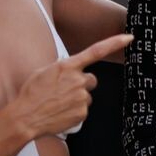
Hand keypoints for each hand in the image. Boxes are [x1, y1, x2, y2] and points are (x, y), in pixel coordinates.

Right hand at [4, 34, 131, 141]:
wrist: (26, 117)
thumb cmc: (31, 94)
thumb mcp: (43, 72)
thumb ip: (62, 69)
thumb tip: (71, 71)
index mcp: (68, 66)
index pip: (96, 51)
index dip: (114, 43)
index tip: (130, 37)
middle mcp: (78, 80)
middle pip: (91, 80)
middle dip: (82, 84)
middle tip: (64, 92)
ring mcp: (81, 97)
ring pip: (86, 96)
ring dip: (76, 99)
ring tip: (58, 103)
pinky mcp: (82, 112)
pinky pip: (83, 110)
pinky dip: (74, 111)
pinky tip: (60, 112)